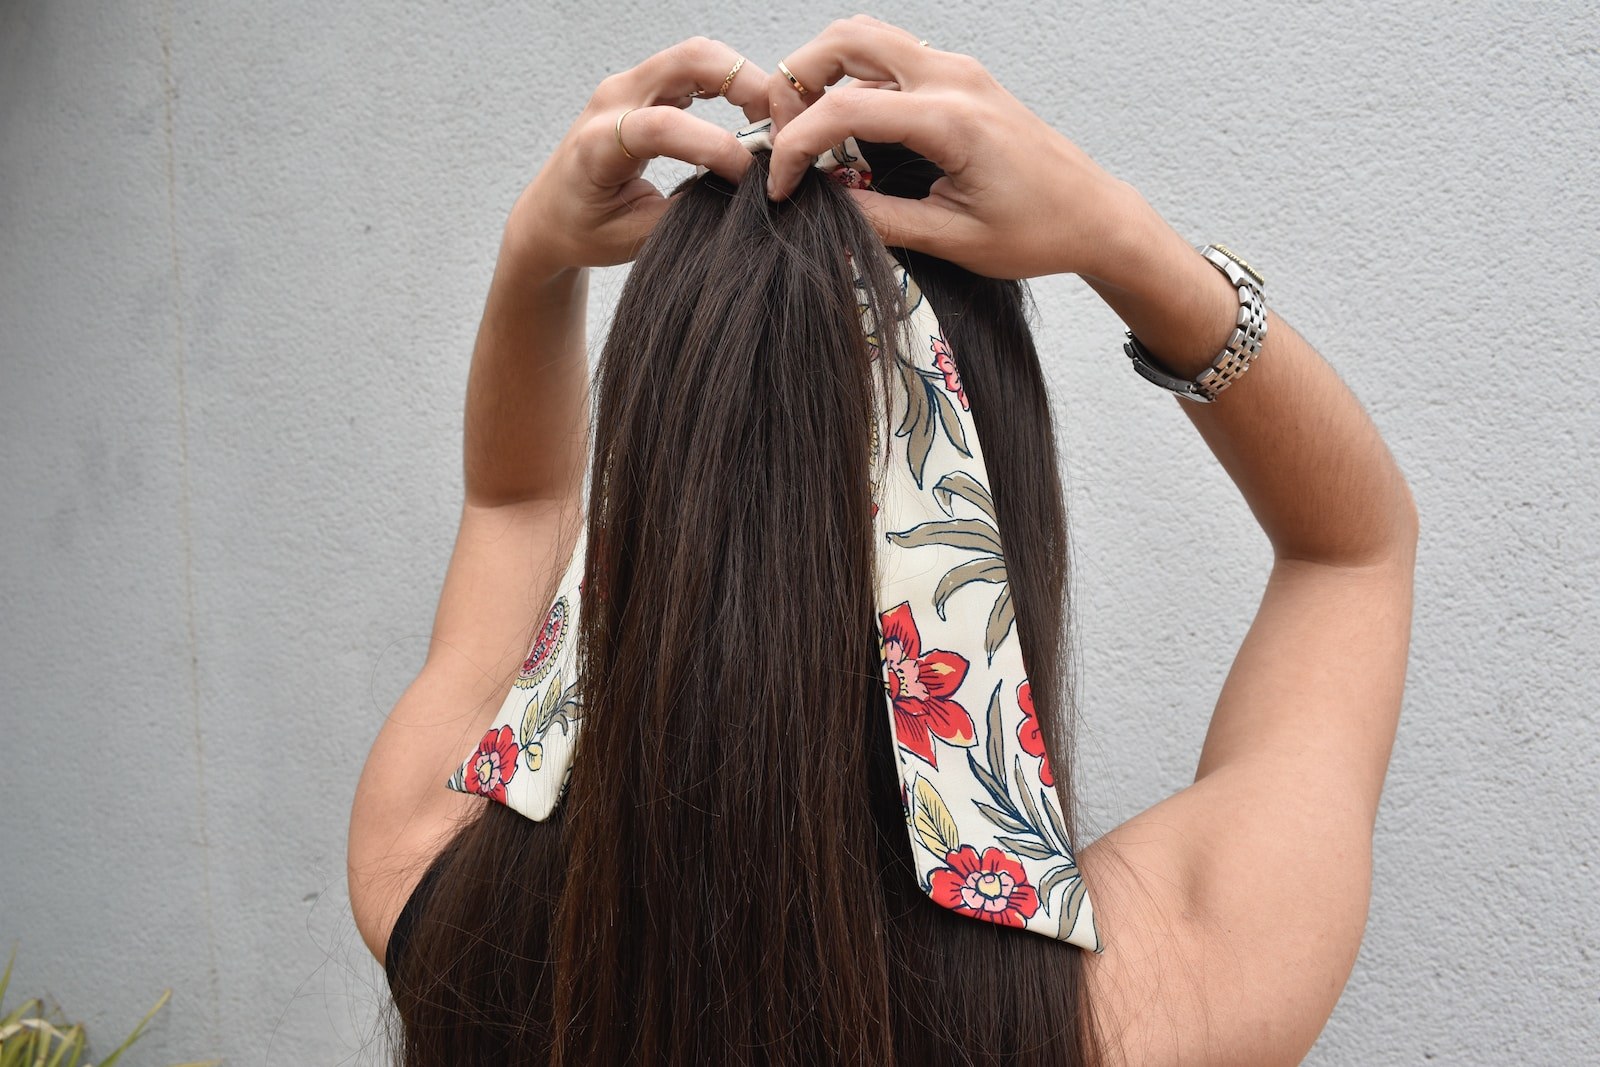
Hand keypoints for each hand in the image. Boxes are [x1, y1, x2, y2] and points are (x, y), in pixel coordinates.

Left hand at [503, 38, 768, 275]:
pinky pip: (695, 68)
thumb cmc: (582, 230)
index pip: (663, 127)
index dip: (714, 147)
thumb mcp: (634, 238)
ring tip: (769, 124)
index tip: (749, 176)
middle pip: (689, 61)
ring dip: (743, 80)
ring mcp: (629, 86)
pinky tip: (749, 114)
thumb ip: (686, 213)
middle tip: (778, 128)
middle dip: (745, 86)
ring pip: (698, 56)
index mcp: (598, 144)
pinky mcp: (645, 87)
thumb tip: (740, 197)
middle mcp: (613, 101)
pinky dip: (731, 83)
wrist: (549, 215)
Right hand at [765, 16, 1138, 281]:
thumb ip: (881, 219)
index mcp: (950, 119)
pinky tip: (846, 127)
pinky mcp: (961, 78)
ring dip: (822, 71)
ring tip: (805, 127)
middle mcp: (953, 78)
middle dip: (796, 80)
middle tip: (782, 134)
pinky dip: (853, 78)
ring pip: (866, 37)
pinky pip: (891, 56)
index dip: (797, 146)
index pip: (844, 110)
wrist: (1094, 216)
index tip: (781, 187)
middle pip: (846, 39)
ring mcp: (958, 70)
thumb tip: (823, 205)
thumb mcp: (952, 239)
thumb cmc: (1037, 231)